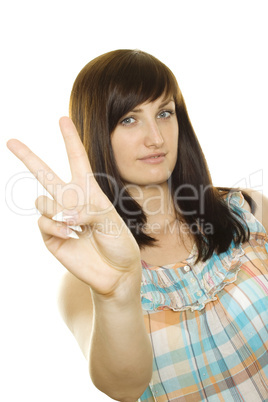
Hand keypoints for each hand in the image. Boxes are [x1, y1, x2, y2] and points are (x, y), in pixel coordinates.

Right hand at [7, 117, 140, 296]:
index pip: (77, 159)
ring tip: (75, 226)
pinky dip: (56, 227)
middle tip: (10, 140)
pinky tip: (70, 235)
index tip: (62, 119)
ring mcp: (58, 218)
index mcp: (88, 191)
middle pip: (44, 173)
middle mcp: (70, 201)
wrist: (116, 272)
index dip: (70, 139)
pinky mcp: (50, 236)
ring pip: (41, 201)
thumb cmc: (118, 242)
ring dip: (57, 211)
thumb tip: (64, 215)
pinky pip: (43, 222)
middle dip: (27, 157)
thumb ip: (88, 211)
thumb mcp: (111, 220)